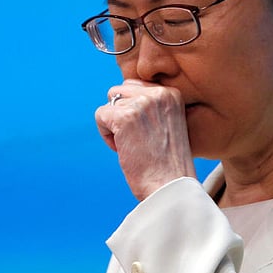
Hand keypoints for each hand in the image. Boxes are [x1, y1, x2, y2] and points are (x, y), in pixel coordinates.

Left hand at [95, 79, 195, 200]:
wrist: (170, 186)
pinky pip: (100, 115)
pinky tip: (123, 149)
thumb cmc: (168, 164)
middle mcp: (159, 93)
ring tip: (132, 145)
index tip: (145, 133)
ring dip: (114, 126)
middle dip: (121, 114)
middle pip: (120, 90)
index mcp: (172, 93)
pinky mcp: (124, 117)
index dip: (133, 111)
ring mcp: (141, 104)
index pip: (136, 86)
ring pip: (109, 103)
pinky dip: (106, 135)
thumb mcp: (169, 124)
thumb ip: (152, 106)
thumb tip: (121, 95)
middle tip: (137, 139)